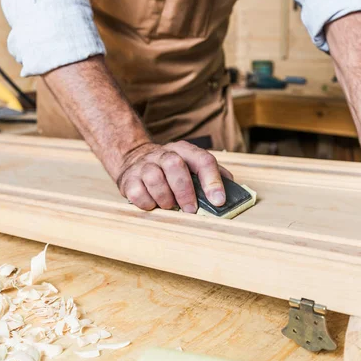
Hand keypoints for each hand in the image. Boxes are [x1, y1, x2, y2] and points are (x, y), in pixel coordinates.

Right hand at [117, 141, 232, 211]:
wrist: (134, 159)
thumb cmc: (171, 169)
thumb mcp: (192, 165)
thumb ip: (213, 175)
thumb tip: (232, 190)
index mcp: (184, 150)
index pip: (202, 160)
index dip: (212, 181)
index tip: (218, 201)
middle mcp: (164, 154)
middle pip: (175, 165)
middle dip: (185, 191)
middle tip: (191, 210)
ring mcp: (144, 166)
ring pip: (154, 178)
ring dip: (165, 198)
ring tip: (170, 207)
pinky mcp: (129, 179)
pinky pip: (137, 193)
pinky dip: (148, 203)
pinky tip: (154, 205)